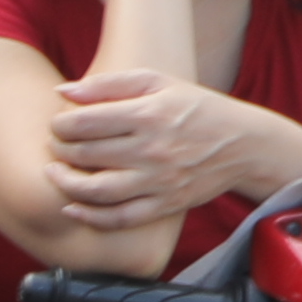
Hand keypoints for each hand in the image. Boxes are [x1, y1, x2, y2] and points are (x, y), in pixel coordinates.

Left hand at [45, 67, 301, 240]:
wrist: (245, 144)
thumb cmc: (197, 108)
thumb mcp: (160, 83)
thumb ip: (109, 84)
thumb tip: (62, 92)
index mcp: (149, 114)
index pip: (84, 122)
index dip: (60, 125)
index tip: (59, 125)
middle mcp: (152, 149)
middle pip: (85, 155)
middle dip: (60, 150)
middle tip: (57, 146)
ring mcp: (159, 181)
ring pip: (96, 190)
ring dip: (66, 183)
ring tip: (55, 174)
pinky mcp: (166, 204)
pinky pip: (120, 218)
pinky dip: (91, 217)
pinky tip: (73, 207)